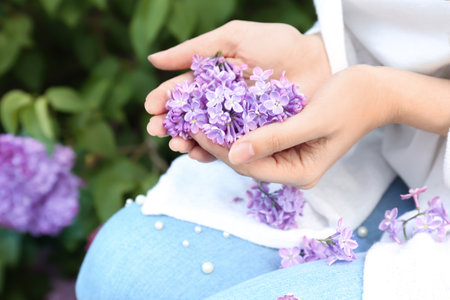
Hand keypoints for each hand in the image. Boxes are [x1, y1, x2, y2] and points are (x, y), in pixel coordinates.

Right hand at [145, 20, 329, 161]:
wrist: (316, 60)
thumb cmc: (276, 44)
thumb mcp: (233, 39)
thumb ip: (195, 49)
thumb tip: (153, 61)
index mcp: (214, 78)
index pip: (184, 91)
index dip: (166, 99)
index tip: (151, 107)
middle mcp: (222, 102)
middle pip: (191, 116)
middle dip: (172, 124)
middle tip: (157, 130)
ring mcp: (238, 121)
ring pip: (207, 135)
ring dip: (188, 141)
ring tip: (177, 145)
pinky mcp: (254, 136)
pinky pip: (230, 147)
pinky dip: (213, 152)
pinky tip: (199, 154)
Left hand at [192, 65, 393, 188]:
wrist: (374, 93)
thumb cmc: (350, 103)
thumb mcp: (313, 120)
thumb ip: (276, 138)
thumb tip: (234, 154)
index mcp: (300, 173)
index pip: (250, 166)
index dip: (220, 148)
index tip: (197, 128)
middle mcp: (291, 170)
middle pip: (244, 161)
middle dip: (216, 143)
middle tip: (191, 121)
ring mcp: (288, 158)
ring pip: (246, 151)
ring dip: (222, 136)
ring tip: (197, 120)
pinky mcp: (286, 143)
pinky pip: (255, 139)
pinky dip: (237, 128)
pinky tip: (219, 116)